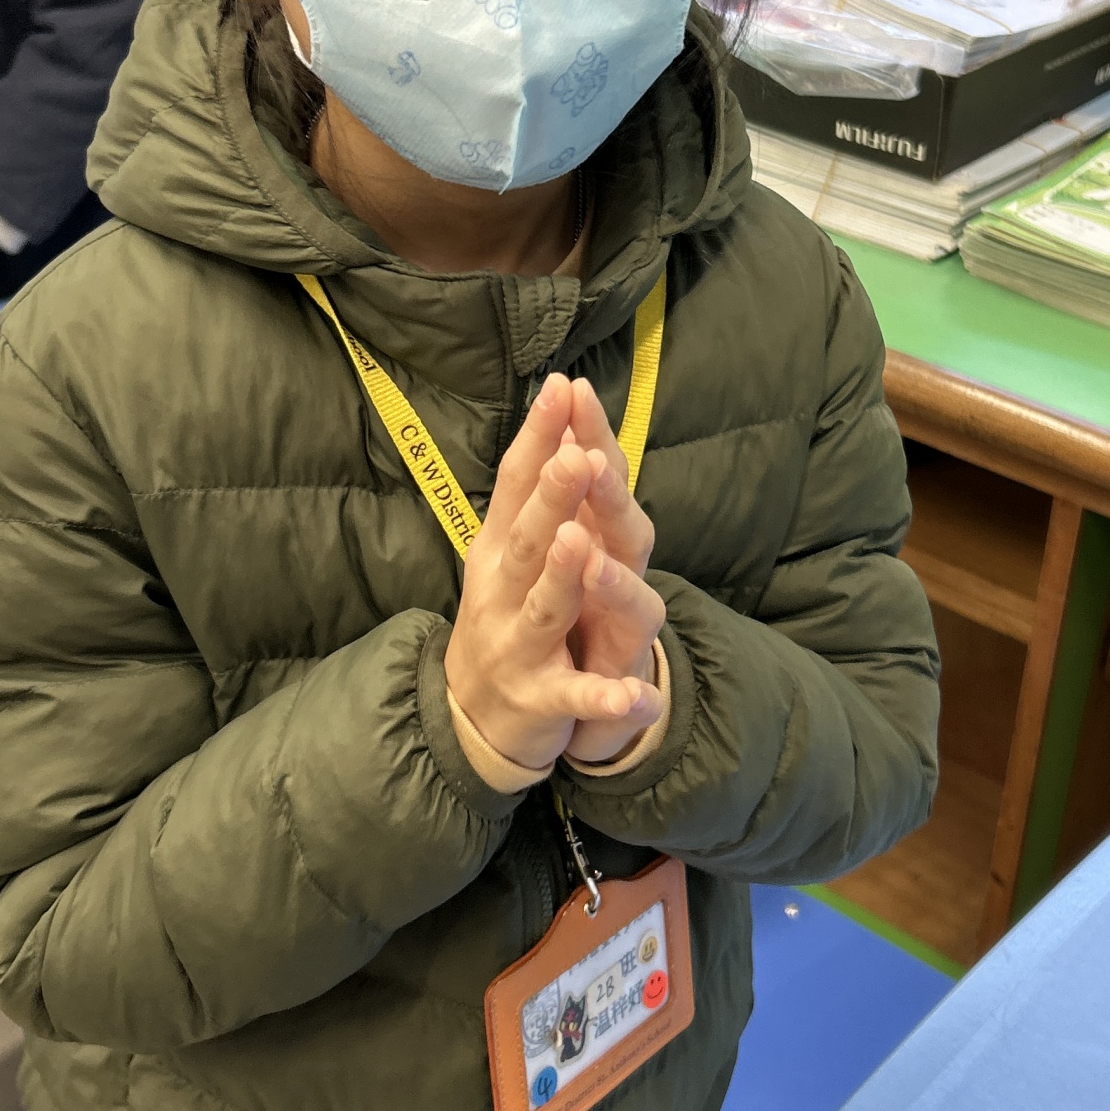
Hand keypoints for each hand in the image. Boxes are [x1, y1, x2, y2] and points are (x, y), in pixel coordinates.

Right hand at [445, 373, 664, 774]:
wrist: (473, 722)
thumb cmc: (505, 618)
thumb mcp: (510, 556)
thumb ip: (536, 496)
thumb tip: (564, 425)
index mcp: (500, 553)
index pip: (516, 485)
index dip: (538, 437)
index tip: (560, 388)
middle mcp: (503, 594)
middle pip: (530, 539)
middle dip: (552, 497)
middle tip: (576, 456)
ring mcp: (519, 647)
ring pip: (546, 607)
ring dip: (563, 576)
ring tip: (580, 544)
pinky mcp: (542, 701)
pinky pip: (576, 698)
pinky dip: (604, 698)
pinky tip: (636, 695)